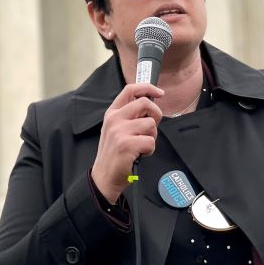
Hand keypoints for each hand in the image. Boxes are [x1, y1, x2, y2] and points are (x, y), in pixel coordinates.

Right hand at [91, 83, 163, 203]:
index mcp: (112, 113)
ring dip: (151, 136)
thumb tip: (150, 105)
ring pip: (150, 124)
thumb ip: (129, 115)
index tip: (159, 92)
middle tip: (151, 128)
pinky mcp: (127, 145)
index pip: (130, 89)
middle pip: (145, 103)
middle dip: (156, 114)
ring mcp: (120, 131)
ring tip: (141, 145)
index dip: (148, 88)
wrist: (104, 176)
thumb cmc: (114, 153)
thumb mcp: (115, 129)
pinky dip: (150, 150)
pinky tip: (140, 154)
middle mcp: (114, 119)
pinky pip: (151, 141)